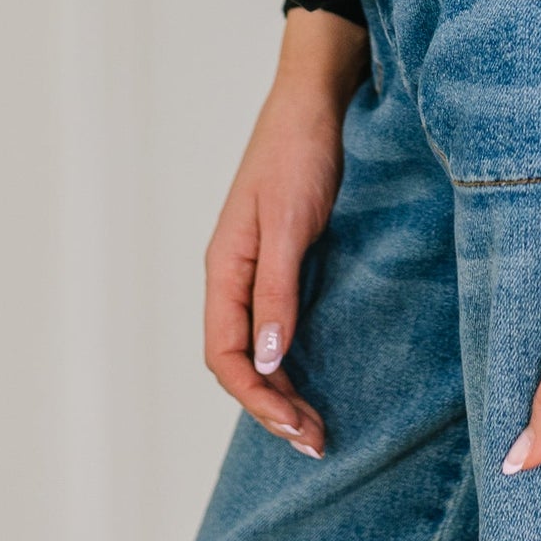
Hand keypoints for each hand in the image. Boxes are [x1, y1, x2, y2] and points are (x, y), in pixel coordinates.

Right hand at [202, 4, 368, 456]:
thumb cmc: (299, 151)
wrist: (316, 99)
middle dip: (270, 406)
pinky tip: (314, 378)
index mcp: (224, 267)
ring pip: (256, 348)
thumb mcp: (290, 222)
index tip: (295, 426)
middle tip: (316, 441)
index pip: (223, 353)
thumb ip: (276, 290)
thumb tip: (264, 359)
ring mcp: (258, 269)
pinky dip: (291, 361)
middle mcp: (234, 275)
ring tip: (316, 426)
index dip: (255, 397)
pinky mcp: (284, 261)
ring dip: (281, 391)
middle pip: (238, 360)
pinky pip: (276, 325)